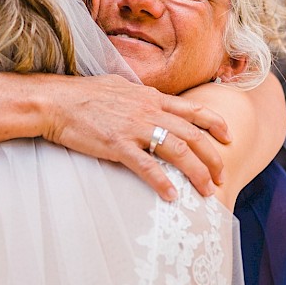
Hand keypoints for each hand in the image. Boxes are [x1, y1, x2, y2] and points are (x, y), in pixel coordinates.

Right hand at [40, 75, 230, 200]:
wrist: (56, 101)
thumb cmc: (83, 94)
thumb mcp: (120, 87)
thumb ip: (141, 97)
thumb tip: (152, 101)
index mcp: (151, 98)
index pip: (193, 110)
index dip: (216, 124)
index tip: (228, 138)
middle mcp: (149, 111)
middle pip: (194, 135)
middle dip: (213, 158)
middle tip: (221, 176)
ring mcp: (135, 129)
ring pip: (178, 151)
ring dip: (197, 173)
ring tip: (206, 191)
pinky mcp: (117, 145)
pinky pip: (147, 166)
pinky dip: (162, 182)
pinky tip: (172, 196)